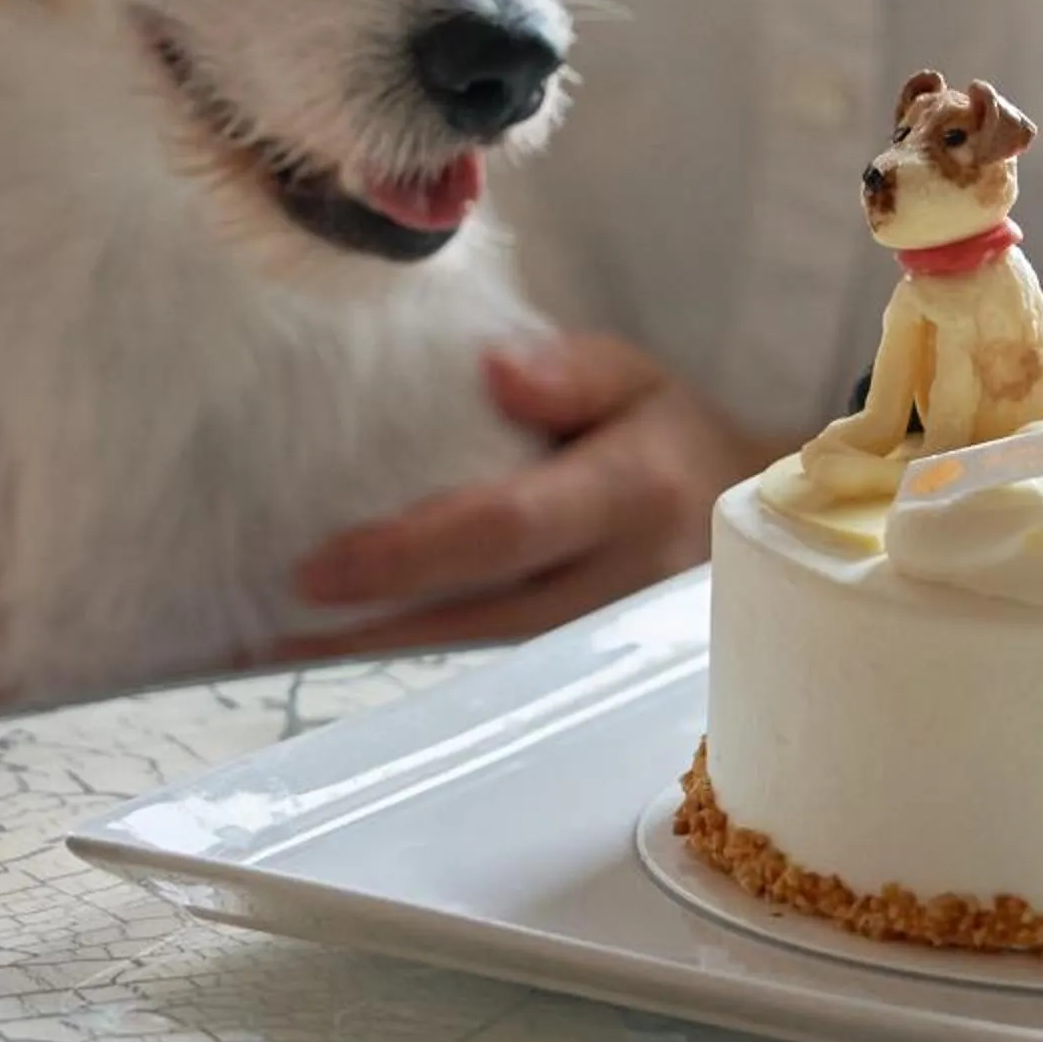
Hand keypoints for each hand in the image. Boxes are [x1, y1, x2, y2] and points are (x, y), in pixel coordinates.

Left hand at [282, 334, 787, 658]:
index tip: (320, 565)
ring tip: (288, 650)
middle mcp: (625, 581)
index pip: (507, 529)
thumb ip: (570, 370)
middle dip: (378, 624)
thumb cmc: (669, 439)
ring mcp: (614, 641)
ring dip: (390, 658)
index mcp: (632, 492)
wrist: (764, 527)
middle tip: (278, 621)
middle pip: (486, 617)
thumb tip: (497, 371)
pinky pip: (504, 672)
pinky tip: (354, 655)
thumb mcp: (637, 377)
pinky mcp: (596, 670)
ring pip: (491, 660)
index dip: (410, 553)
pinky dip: (427, 664)